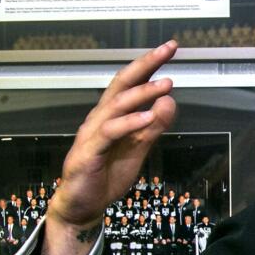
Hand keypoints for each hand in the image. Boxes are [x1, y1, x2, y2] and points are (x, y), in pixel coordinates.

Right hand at [48, 41, 177, 228]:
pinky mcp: (89, 153)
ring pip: (116, 105)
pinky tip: (148, 118)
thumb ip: (154, 127)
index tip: (170, 48)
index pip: (130, 83)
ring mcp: (92, 134)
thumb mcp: (139, 149)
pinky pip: (110, 133)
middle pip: (121, 84)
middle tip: (168, 51)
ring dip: (142, 93)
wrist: (83, 206)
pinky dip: (130, 123)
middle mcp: (99, 118)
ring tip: (166, 85)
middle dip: (145, 65)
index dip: (149, 65)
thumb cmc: (107, 174)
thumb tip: (170, 100)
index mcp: (112, 116)